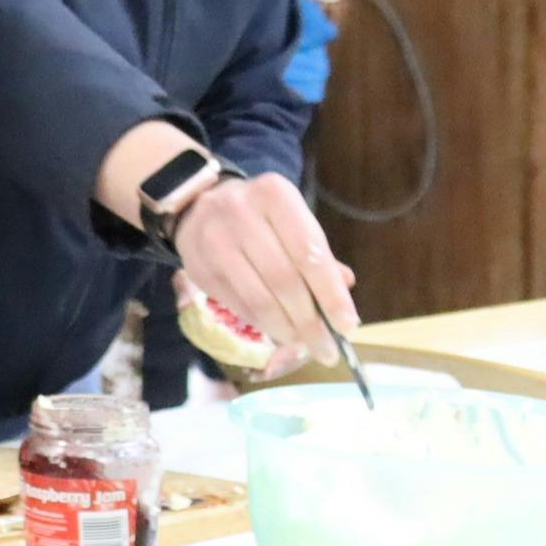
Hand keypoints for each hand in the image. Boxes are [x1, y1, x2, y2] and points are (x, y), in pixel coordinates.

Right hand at [173, 172, 358, 368]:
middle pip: (284, 280)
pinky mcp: (198, 268)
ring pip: (259, 299)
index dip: (330, 294)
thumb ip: (317, 254)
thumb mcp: (292, 219)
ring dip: (286, 329)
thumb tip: (344, 289)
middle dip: (310, 322)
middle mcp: (240, 214)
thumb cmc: (260, 216)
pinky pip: (238, 305)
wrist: (197, 205)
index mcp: (274, 196)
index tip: (347, 326)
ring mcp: (215, 242)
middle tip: (327, 349)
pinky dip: (263, 324)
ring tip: (304, 344)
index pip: (308, 253)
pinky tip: (278, 330)